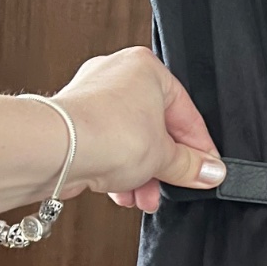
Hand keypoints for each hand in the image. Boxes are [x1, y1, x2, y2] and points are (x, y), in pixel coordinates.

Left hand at [52, 46, 224, 213]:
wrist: (56, 150)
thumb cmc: (108, 134)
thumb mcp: (165, 156)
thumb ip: (191, 165)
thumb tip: (210, 171)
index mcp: (146, 68)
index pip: (184, 111)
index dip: (198, 147)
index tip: (206, 170)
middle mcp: (117, 76)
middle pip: (155, 128)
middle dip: (164, 166)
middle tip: (177, 185)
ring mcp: (91, 99)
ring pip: (128, 141)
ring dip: (140, 174)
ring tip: (145, 197)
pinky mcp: (72, 123)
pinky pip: (105, 148)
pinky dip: (116, 171)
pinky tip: (123, 193)